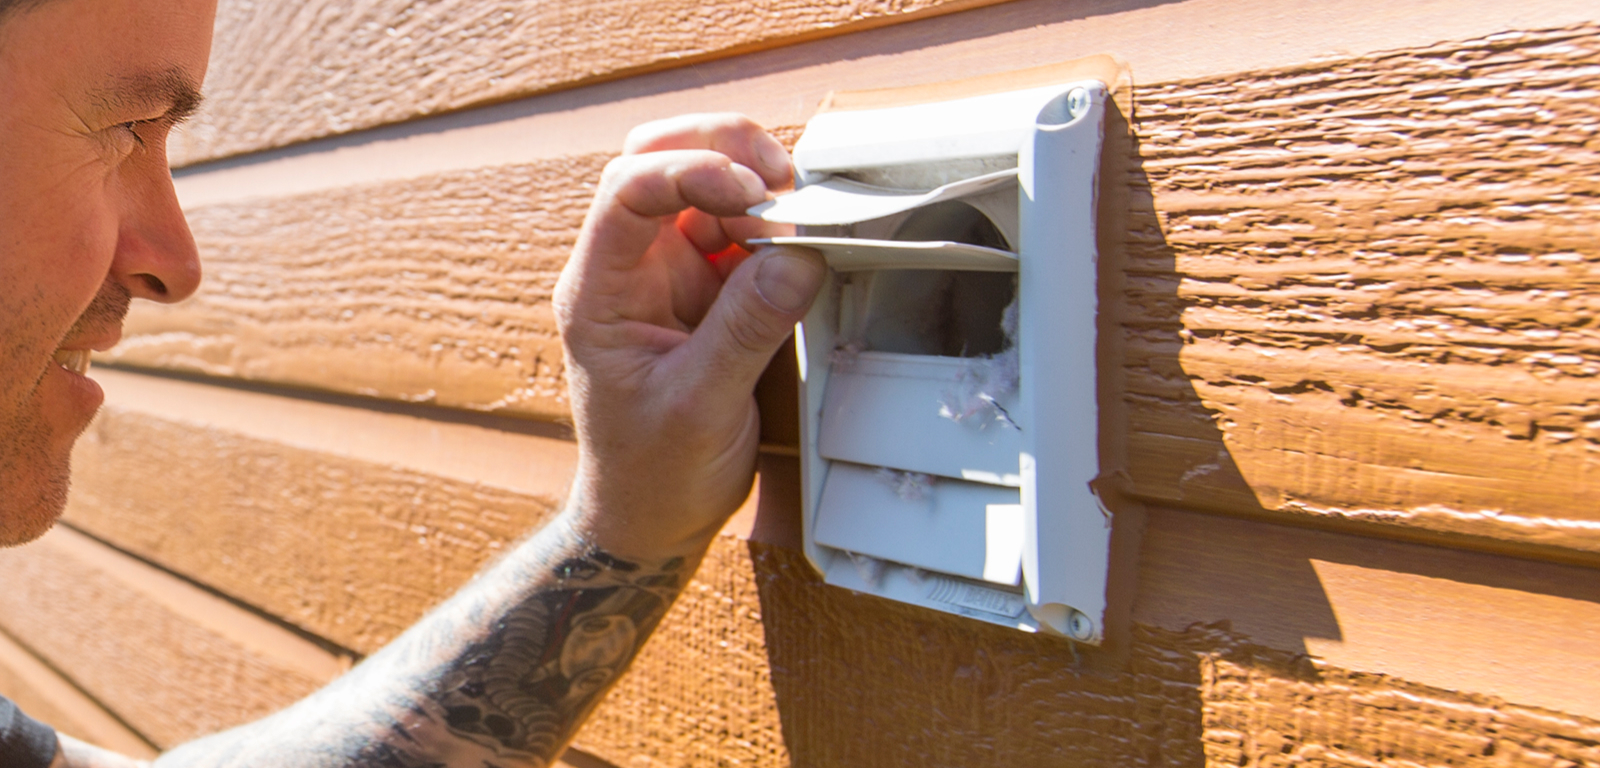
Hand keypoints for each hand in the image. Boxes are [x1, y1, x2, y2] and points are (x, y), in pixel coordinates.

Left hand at [553, 114, 825, 558]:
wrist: (651, 516)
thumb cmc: (653, 472)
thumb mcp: (701, 406)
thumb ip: (747, 328)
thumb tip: (798, 256)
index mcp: (599, 291)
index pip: (627, 191)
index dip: (689, 172)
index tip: (752, 192)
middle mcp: (627, 268)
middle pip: (657, 160)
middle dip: (720, 150)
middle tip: (782, 176)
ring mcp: (665, 273)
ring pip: (702, 185)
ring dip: (753, 186)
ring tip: (800, 219)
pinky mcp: (704, 289)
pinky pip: (736, 230)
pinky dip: (771, 224)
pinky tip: (799, 245)